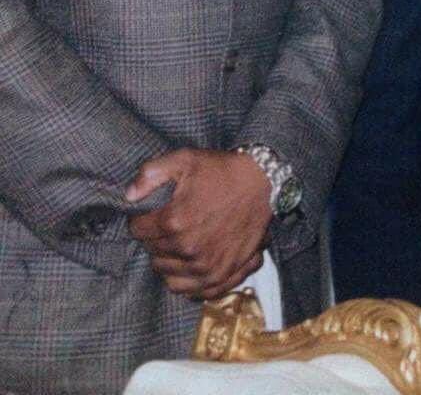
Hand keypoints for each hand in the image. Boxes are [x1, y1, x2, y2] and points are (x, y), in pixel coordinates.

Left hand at [126, 148, 271, 299]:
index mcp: (175, 221)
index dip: (141, 219)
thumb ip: (150, 174)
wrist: (262, 182)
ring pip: (168, 275)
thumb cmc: (222, 171)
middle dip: (155, 239)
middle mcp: (189, 250)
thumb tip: (128, 196)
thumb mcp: (185, 159)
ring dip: (168, 261)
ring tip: (177, 244)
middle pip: (152, 253)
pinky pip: (192, 291)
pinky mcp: (224, 275)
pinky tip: (189, 264)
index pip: (138, 230)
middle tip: (167, 225)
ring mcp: (208, 267)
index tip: (150, 212)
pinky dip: (186, 281)